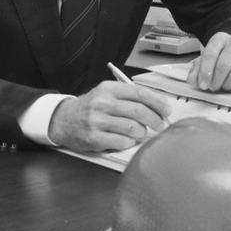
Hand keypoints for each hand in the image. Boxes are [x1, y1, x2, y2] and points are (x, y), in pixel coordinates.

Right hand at [47, 82, 170, 151]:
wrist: (64, 120)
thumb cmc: (91, 107)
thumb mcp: (106, 94)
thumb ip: (129, 96)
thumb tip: (158, 104)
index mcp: (108, 89)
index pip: (139, 93)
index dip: (157, 102)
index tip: (166, 109)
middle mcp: (102, 103)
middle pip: (139, 111)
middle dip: (155, 119)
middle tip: (160, 124)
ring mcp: (97, 121)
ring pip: (133, 128)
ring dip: (142, 132)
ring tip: (140, 132)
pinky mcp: (94, 138)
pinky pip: (122, 142)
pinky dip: (130, 142)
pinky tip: (128, 139)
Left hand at [192, 33, 230, 92]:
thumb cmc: (222, 57)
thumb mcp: (208, 60)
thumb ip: (197, 70)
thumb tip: (192, 81)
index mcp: (220, 38)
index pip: (210, 54)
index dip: (205, 72)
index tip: (202, 85)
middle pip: (223, 65)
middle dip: (216, 81)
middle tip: (213, 87)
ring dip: (227, 85)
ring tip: (224, 86)